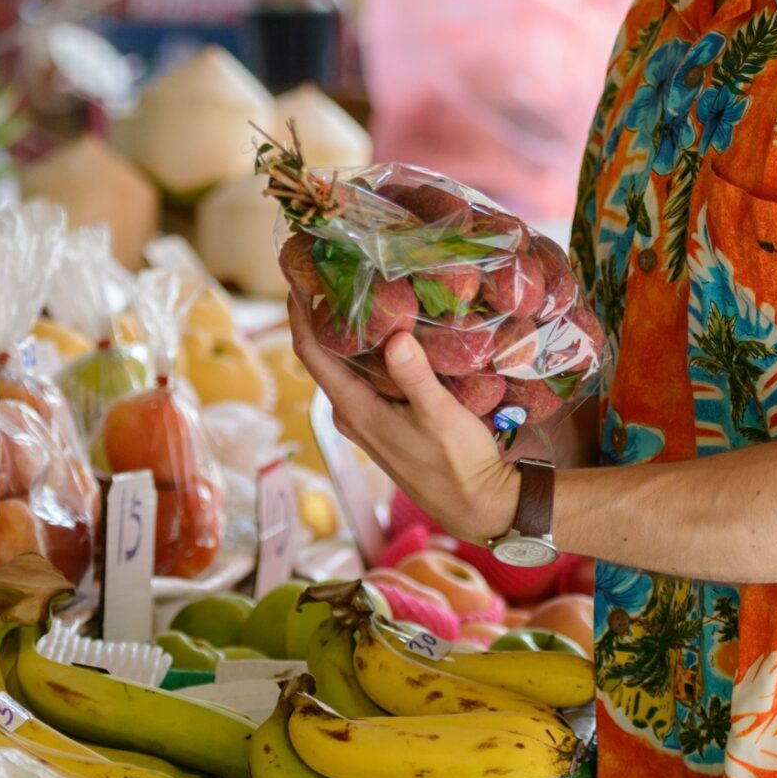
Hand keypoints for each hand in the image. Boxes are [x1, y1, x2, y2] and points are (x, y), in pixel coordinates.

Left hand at [286, 294, 519, 543]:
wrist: (478, 506)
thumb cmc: (458, 465)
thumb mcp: (440, 417)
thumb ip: (415, 378)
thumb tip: (394, 338)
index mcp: (354, 410)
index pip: (310, 353)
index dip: (298, 313)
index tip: (299, 276)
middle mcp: (350, 414)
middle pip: (324, 355)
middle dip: (326, 315)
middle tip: (339, 271)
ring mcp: (365, 420)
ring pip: (347, 366)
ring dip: (351, 333)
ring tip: (365, 290)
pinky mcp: (383, 422)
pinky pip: (365, 378)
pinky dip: (370, 352)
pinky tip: (392, 332)